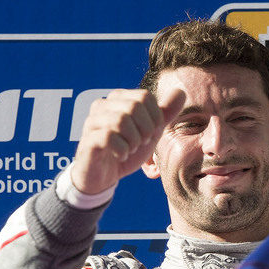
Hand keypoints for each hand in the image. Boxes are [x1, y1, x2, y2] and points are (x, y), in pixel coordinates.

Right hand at [71, 88, 185, 193]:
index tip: (150, 134)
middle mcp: (102, 105)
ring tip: (130, 150)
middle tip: (141, 143)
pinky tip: (120, 156)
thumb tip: (181, 92)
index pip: (145, 97)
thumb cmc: (125, 149)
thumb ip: (164, 113)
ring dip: (134, 141)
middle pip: (134, 106)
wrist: (103, 176)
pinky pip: (108, 137)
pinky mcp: (87, 140)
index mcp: (117, 99)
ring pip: (121, 120)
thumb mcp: (150, 132)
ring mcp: (92, 122)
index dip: (155, 117)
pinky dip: (122, 150)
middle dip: (146, 129)